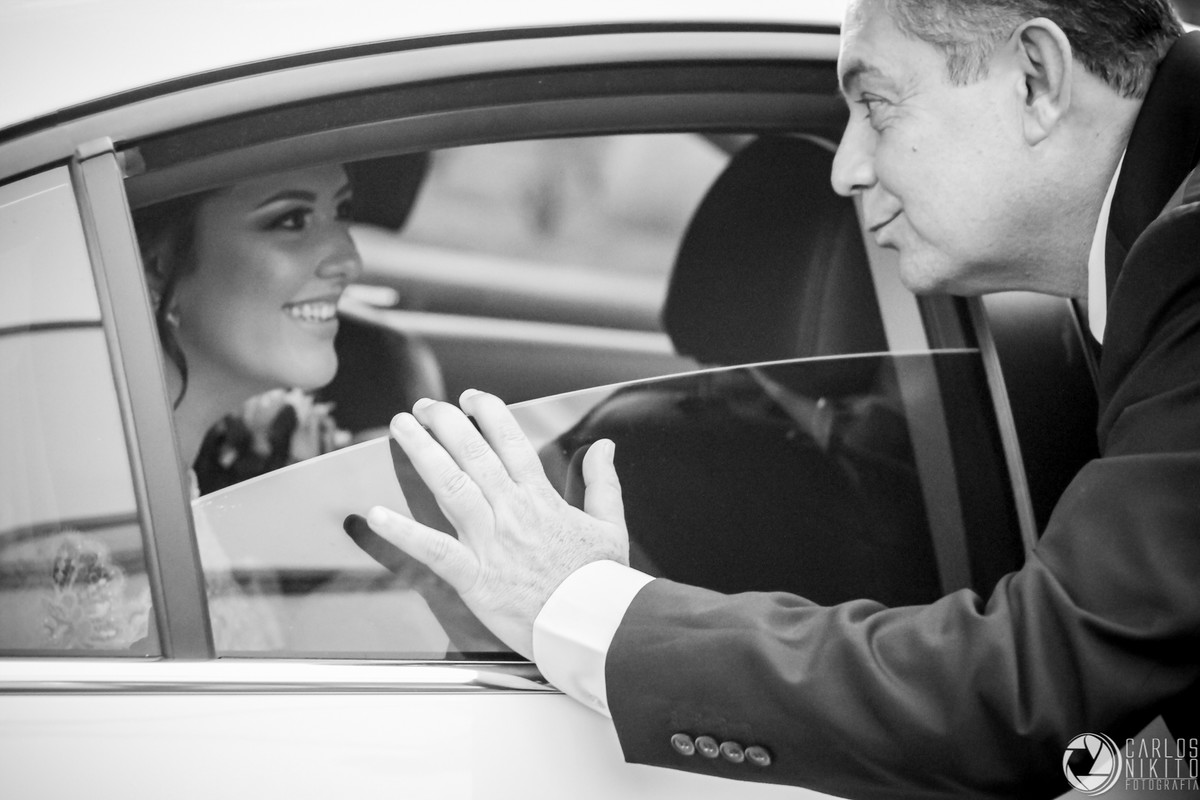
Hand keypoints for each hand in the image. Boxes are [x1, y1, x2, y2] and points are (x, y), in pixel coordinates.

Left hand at [366, 389, 628, 658]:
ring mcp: (491, 543)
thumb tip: (604, 448)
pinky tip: (377, 515)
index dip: (488, 414)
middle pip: (474, 455)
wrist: (592, 626)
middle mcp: (513, 514)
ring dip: (423, 453)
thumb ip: (603, 483)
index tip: (471, 398)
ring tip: (402, 429)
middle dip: (446, 423)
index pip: (510, 443)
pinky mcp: (475, 577)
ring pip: (452, 486)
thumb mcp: (611, 526)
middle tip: (424, 405)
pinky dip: (404, 533)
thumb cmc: (599, 584)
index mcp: (542, 500)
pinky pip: (434, 550)